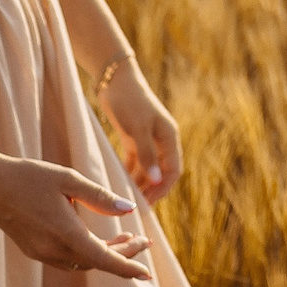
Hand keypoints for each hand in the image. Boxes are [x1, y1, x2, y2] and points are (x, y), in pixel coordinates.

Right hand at [0, 155, 155, 281]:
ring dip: (106, 255)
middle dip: (123, 255)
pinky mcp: (34, 250)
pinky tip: (97, 240)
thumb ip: (100, 197)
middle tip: (144, 241)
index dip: (128, 267)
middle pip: (97, 261)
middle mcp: (53, 249)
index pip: (104, 259)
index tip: (147, 273)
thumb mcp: (69, 180)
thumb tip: (130, 209)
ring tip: (128, 239)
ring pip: (83, 262)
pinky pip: (68, 260)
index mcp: (65, 232)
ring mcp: (41, 253)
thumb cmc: (30, 177)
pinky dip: (87, 253)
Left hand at [100, 63, 184, 202]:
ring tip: (128, 199)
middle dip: (152, 191)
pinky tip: (121, 183)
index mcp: (169, 137)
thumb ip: (147, 155)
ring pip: (148, 169)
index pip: (173, 171)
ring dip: (141, 184)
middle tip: (136, 207)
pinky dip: (130, 173)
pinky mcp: (133, 138)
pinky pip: (136, 162)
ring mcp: (148, 139)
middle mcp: (161, 140)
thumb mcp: (137, 128)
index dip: (163, 190)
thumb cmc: (129, 101)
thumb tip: (156, 182)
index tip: (148, 204)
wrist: (114, 79)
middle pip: (161, 173)